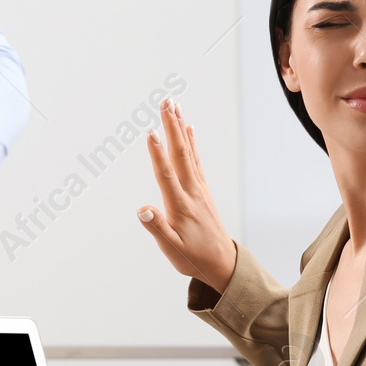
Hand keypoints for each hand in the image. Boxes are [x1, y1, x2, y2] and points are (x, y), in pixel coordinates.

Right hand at [136, 99, 236, 292]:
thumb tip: (142, 209)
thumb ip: (157, 228)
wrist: (223, 263)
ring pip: (188, 152)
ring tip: (173, 106)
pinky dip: (191, 142)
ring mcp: (199, 188)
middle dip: (171, 127)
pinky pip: (195, 160)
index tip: (150, 132)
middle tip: (165, 102)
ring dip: (180, 128)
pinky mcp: (202, 190)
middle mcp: (191, 192)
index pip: (166, 175)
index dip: (157, 155)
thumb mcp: (172, 248)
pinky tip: (188, 128)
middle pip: (180, 154)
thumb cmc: (194, 257)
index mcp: (180, 206)